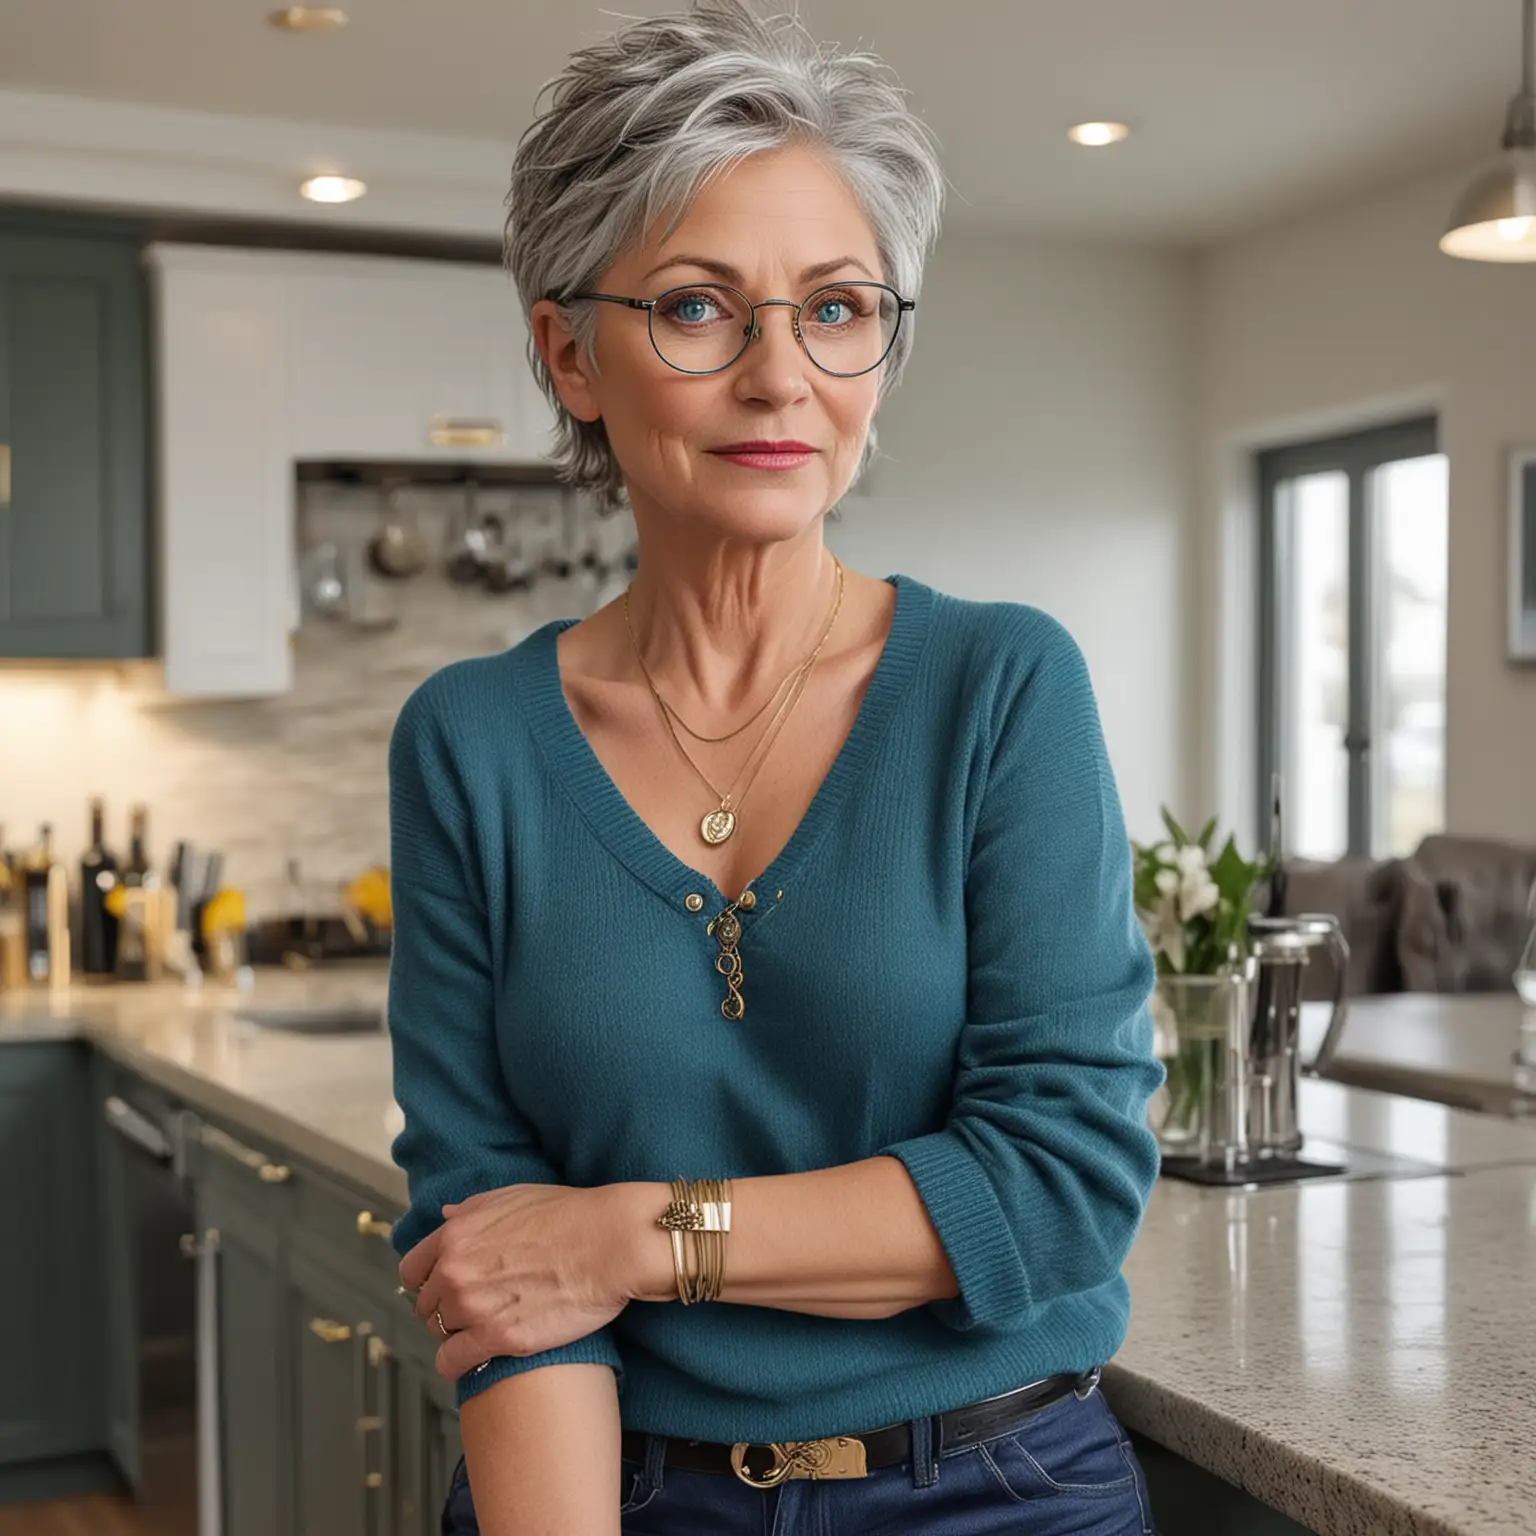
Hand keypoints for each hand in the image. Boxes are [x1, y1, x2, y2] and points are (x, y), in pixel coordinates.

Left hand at [397, 1183, 641, 1380]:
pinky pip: (453, 1363)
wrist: (610, 1243)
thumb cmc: (570, 1215)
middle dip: (445, 1309)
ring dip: (457, 1335)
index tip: (442, 1289)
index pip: (412, 1270)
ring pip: (440, 1334)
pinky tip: (475, 1361)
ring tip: (483, 1332)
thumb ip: (472, 1210)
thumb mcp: (514, 1197)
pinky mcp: (498, 1338)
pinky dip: (458, 1366)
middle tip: (474, 1311)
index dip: (426, 1282)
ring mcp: (474, 1306)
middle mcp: (456, 1271)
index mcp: (456, 1235)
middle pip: (426, 1306)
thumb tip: (446, 1215)